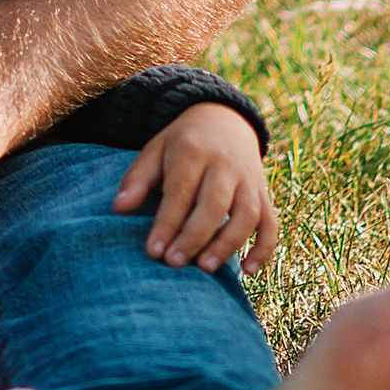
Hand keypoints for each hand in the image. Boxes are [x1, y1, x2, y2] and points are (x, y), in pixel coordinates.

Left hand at [112, 105, 278, 271]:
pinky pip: (271, 222)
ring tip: (206, 268)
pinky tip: (248, 270)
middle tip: (174, 263)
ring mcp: (249, 179)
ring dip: (229, 243)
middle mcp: (225, 164)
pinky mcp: (263, 194)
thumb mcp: (156, 149)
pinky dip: (264, 247)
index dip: (167, 222)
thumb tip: (118, 208)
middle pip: (214, 203)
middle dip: (195, 235)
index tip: (153, 251)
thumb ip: (137, 179)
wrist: (223, 118)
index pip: (180, 190)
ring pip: (246, 214)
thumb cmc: (182, 143)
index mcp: (193, 150)